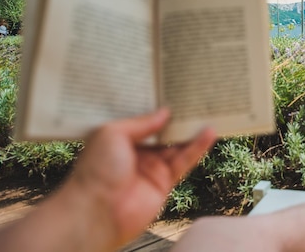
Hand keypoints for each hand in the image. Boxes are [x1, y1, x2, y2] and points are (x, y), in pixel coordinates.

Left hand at [67, 107, 216, 247]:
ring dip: (192, 131)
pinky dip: (197, 148)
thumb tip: (164, 112)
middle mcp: (136, 153)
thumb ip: (142, 123)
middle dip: (177, 119)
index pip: (143, 121)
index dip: (157, 109)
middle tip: (195, 100)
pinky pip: (184, 162)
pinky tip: (208, 134)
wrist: (97, 211)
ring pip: (177, 146)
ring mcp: (151, 168)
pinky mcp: (164, 182)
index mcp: (119, 140)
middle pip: (163, 133)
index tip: (172, 93)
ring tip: (208, 112)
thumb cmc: (95, 170)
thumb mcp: (113, 133)